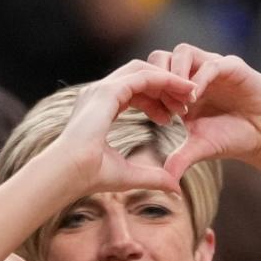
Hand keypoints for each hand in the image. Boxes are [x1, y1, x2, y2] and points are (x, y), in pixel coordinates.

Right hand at [56, 60, 195, 193]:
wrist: (69, 173)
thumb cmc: (91, 177)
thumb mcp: (130, 175)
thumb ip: (154, 177)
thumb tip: (175, 189)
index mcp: (99, 109)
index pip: (132, 92)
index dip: (156, 100)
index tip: (174, 116)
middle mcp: (98, 93)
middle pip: (139, 76)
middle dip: (165, 86)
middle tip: (189, 102)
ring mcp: (101, 89)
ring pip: (143, 71)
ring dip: (169, 80)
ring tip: (191, 95)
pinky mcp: (108, 91)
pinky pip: (144, 76)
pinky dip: (165, 80)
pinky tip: (184, 91)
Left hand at [146, 44, 260, 177]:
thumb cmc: (232, 138)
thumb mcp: (200, 149)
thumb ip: (180, 159)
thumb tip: (164, 181)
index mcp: (180, 90)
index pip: (153, 77)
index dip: (150, 95)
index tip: (158, 119)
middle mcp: (194, 73)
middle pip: (161, 57)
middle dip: (158, 81)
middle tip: (166, 108)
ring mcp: (212, 67)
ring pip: (183, 52)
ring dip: (176, 76)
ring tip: (181, 105)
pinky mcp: (232, 67)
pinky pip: (210, 64)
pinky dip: (198, 79)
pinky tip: (194, 100)